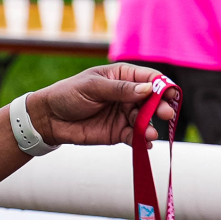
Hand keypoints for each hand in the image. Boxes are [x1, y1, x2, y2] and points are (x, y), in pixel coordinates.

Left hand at [24, 64, 176, 145]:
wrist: (49, 118)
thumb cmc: (69, 94)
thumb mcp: (93, 87)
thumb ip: (120, 89)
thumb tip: (148, 90)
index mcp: (122, 76)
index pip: (149, 78)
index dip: (161, 85)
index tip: (170, 93)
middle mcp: (127, 95)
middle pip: (152, 100)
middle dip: (160, 106)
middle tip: (165, 113)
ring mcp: (124, 114)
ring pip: (145, 120)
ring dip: (150, 126)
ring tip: (150, 133)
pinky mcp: (118, 132)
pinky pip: (135, 136)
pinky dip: (141, 140)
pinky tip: (146, 143)